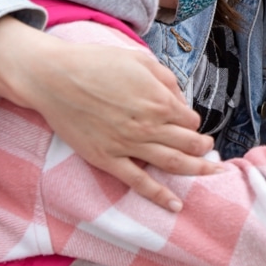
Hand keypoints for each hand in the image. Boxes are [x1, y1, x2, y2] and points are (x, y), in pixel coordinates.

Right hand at [0, 17, 216, 211]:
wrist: (53, 78)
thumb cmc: (96, 63)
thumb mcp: (140, 60)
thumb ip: (166, 81)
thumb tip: (181, 100)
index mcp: (159, 101)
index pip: (190, 120)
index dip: (192, 122)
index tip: (188, 122)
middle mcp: (149, 126)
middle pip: (188, 144)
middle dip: (204, 148)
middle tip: (210, 151)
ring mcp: (128, 145)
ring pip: (172, 164)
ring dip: (196, 170)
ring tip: (211, 173)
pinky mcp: (107, 159)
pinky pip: (139, 182)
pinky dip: (159, 195)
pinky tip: (175, 205)